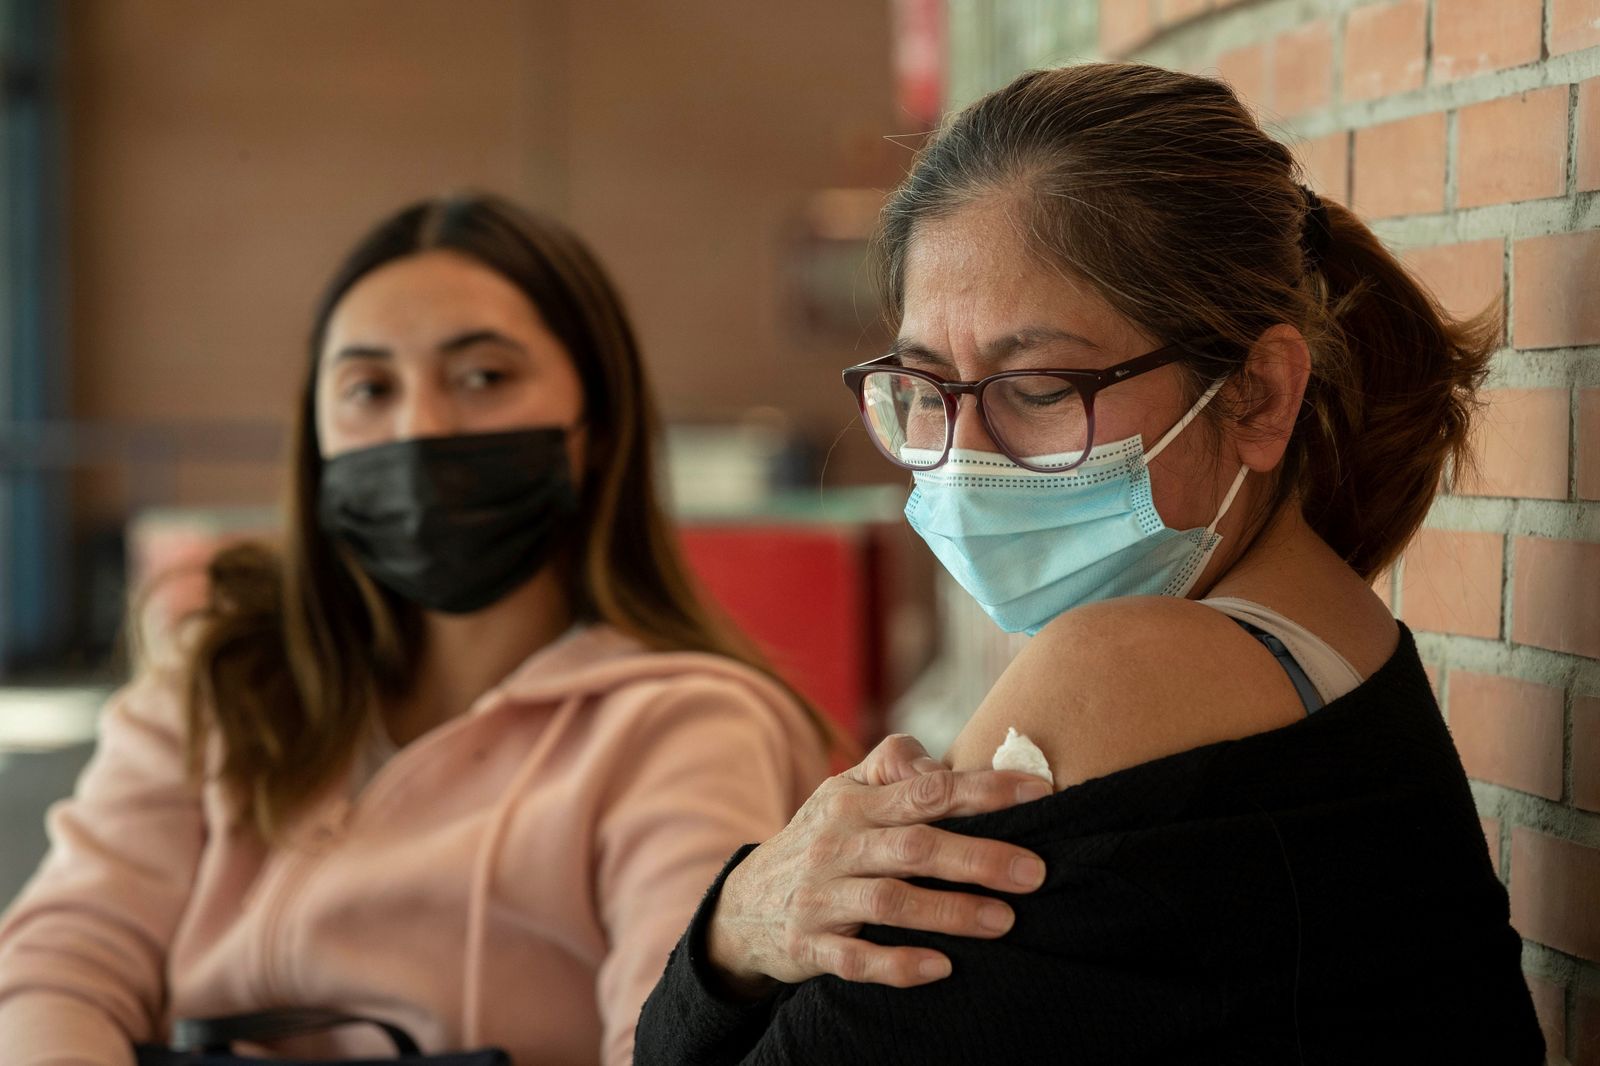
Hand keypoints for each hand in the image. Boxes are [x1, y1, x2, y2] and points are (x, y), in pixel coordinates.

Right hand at [706, 733, 1049, 992]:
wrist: (742, 906)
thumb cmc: (819, 840)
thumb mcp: (844, 794)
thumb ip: (893, 768)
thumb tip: (945, 762)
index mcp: (853, 802)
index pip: (926, 790)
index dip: (982, 791)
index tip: (1039, 794)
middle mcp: (836, 845)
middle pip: (913, 846)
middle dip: (978, 857)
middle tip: (1036, 872)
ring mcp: (820, 897)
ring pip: (889, 902)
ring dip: (949, 912)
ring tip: (1005, 921)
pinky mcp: (809, 946)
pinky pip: (855, 959)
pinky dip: (897, 964)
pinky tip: (941, 967)